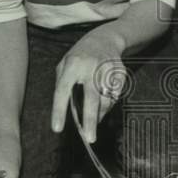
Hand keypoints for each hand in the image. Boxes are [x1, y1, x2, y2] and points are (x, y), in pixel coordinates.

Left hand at [51, 28, 127, 143]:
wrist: (104, 38)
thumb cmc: (79, 55)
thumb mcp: (64, 64)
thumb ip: (63, 83)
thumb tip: (68, 109)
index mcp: (72, 65)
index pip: (62, 91)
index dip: (59, 111)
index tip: (57, 128)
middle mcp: (90, 68)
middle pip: (91, 98)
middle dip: (90, 120)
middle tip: (90, 138)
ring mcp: (107, 70)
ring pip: (105, 99)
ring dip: (100, 114)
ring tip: (95, 120)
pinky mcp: (119, 73)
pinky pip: (115, 96)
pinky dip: (109, 104)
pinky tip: (104, 104)